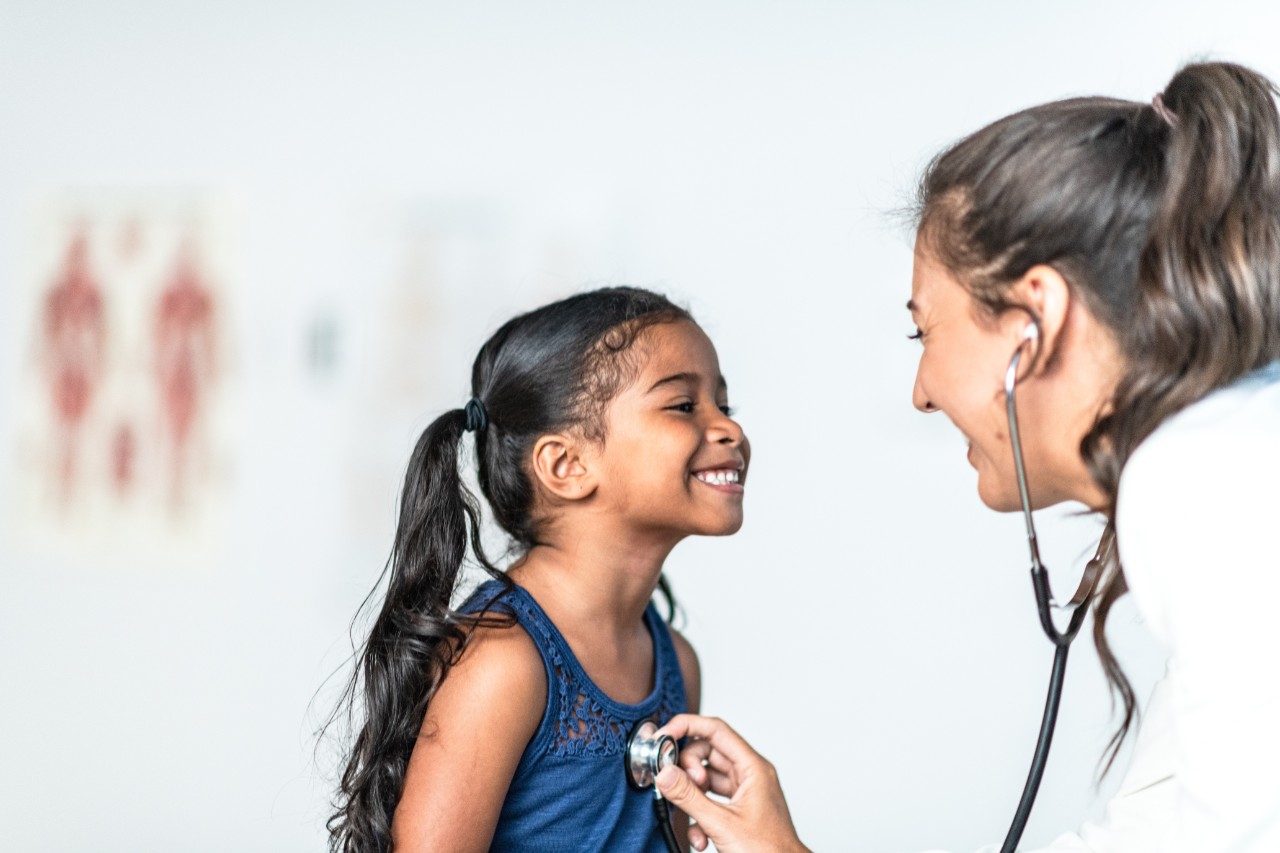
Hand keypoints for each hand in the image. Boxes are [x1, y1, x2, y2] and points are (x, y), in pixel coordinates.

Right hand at [656, 714, 808, 852]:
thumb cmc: (770, 852)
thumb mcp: (722, 823)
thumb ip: (690, 797)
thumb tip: (665, 773)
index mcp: (753, 768)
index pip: (717, 731)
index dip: (689, 727)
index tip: (665, 734)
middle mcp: (749, 775)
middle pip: (708, 753)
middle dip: (688, 768)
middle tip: (677, 783)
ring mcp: (744, 793)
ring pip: (707, 779)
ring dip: (693, 796)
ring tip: (690, 814)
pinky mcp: (738, 810)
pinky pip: (712, 800)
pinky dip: (700, 815)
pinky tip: (699, 836)